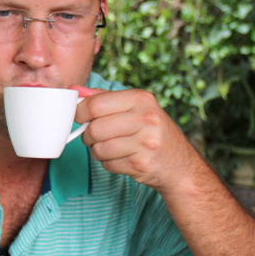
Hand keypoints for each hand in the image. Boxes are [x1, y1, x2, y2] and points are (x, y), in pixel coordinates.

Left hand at [71, 85, 198, 193]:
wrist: (180, 165)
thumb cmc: (152, 133)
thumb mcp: (134, 108)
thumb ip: (103, 98)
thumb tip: (74, 90)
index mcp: (141, 99)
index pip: (96, 104)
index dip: (80, 113)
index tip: (80, 118)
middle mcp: (146, 118)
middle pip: (94, 128)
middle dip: (88, 136)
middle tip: (95, 137)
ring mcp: (145, 142)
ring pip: (98, 149)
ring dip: (98, 152)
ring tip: (111, 149)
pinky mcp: (141, 164)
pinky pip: (108, 164)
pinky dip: (109, 164)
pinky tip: (123, 159)